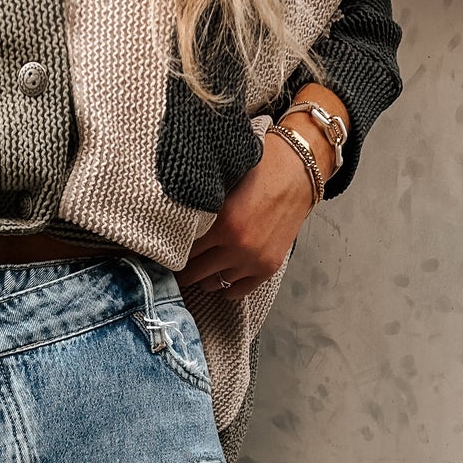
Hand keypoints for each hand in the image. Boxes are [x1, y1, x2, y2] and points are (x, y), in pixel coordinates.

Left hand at [177, 131, 315, 299]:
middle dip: (182, 269)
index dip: (170, 251)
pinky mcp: (266, 269)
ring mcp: (252, 261)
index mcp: (222, 223)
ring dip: (203, 277)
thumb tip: (174, 225)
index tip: (163, 252)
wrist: (299, 171)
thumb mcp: (224, 183)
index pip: (182, 250)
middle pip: (193, 273)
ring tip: (199, 267)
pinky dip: (225, 287)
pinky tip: (220, 275)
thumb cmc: (260, 170)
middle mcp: (237, 247)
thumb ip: (203, 207)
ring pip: (212, 285)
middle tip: (174, 266)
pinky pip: (235, 292)